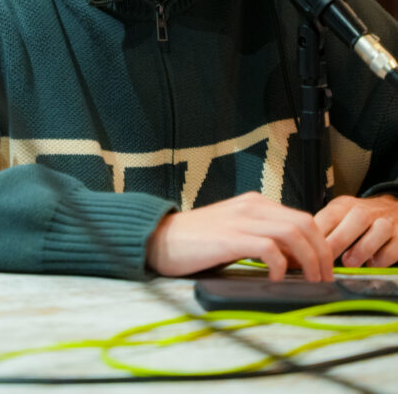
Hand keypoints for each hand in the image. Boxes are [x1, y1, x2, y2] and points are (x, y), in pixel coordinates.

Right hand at [146, 192, 333, 281]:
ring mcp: (241, 220)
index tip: (323, 268)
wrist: (159, 238)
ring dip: (309, 260)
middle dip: (322, 252)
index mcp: (255, 203)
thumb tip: (293, 260)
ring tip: (310, 282)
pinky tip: (277, 278)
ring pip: (293, 233)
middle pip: (305, 222)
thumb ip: (261, 237)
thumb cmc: (196, 241)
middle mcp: (252, 206)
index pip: (302, 217)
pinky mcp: (230, 237)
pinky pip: (269, 248)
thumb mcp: (234, 232)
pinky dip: (280, 265)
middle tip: (324, 278)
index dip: (320, 244)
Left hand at [315, 194, 397, 268]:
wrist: (393, 209)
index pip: (330, 215)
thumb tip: (301, 250)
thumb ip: (324, 230)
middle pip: (355, 219)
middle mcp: (367, 211)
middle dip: (339, 240)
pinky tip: (371, 264)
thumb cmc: (359, 219)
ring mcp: (386, 222)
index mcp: (346, 205)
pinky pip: (393, 248)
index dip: (318, 234)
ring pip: (378, 230)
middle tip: (327, 259)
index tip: (309, 252)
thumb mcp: (339, 216)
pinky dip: (382, 259)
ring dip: (362, 249)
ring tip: (349, 263)